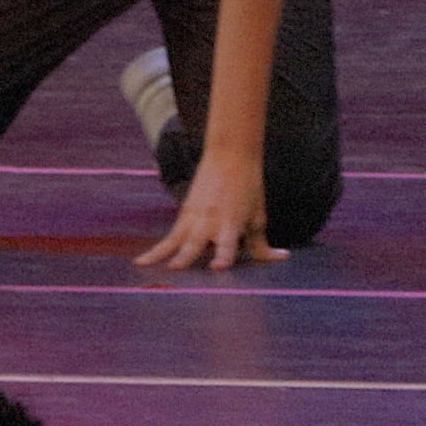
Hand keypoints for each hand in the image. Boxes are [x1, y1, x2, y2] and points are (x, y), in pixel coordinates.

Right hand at [135, 152, 282, 270]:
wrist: (230, 156)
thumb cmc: (249, 187)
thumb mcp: (259, 217)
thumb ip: (262, 242)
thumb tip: (281, 257)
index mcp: (231, 222)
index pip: (227, 244)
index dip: (222, 256)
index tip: (217, 267)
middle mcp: (210, 221)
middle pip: (194, 243)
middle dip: (185, 257)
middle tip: (174, 269)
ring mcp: (194, 217)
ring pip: (175, 240)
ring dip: (160, 254)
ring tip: (144, 265)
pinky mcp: (185, 213)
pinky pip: (171, 236)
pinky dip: (158, 248)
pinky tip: (145, 260)